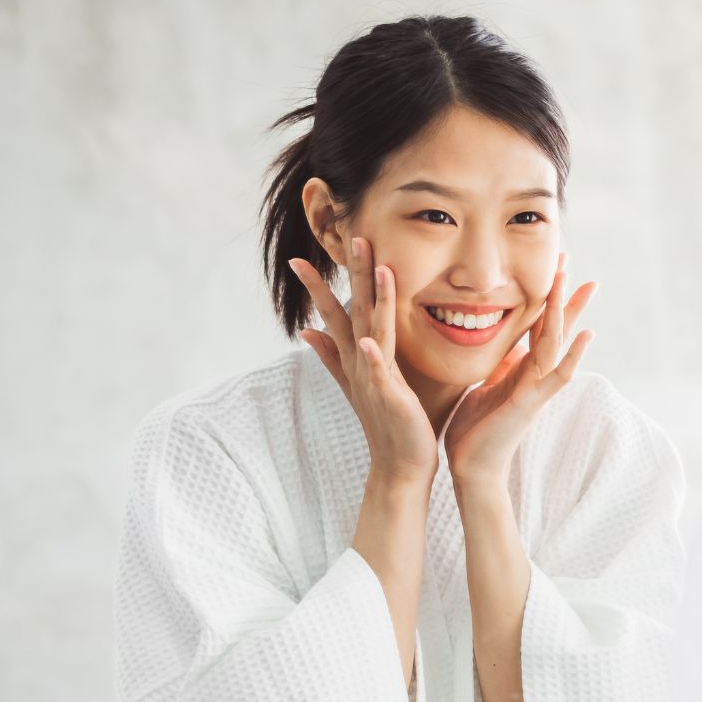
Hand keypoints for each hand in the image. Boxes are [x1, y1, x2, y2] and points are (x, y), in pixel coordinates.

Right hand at [291, 237, 439, 484]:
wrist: (399, 465)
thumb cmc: (386, 424)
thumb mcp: (357, 383)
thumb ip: (331, 356)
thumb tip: (307, 331)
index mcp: (357, 357)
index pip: (337, 312)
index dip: (322, 284)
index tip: (303, 256)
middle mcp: (361, 363)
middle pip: (354, 310)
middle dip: (353, 274)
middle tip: (352, 235)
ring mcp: (372, 378)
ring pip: (371, 330)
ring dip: (372, 299)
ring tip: (375, 268)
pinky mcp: (388, 397)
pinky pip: (379, 374)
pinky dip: (373, 358)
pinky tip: (368, 342)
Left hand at [444, 252, 595, 485]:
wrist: (471, 469)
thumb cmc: (475, 432)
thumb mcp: (485, 387)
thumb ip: (501, 367)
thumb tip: (510, 347)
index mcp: (520, 370)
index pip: (537, 325)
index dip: (545, 297)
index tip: (552, 267)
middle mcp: (534, 376)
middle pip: (554, 327)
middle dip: (563, 294)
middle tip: (569, 258)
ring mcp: (536, 389)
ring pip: (557, 343)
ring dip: (567, 312)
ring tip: (580, 283)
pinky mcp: (531, 403)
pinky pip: (557, 376)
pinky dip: (572, 356)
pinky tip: (587, 335)